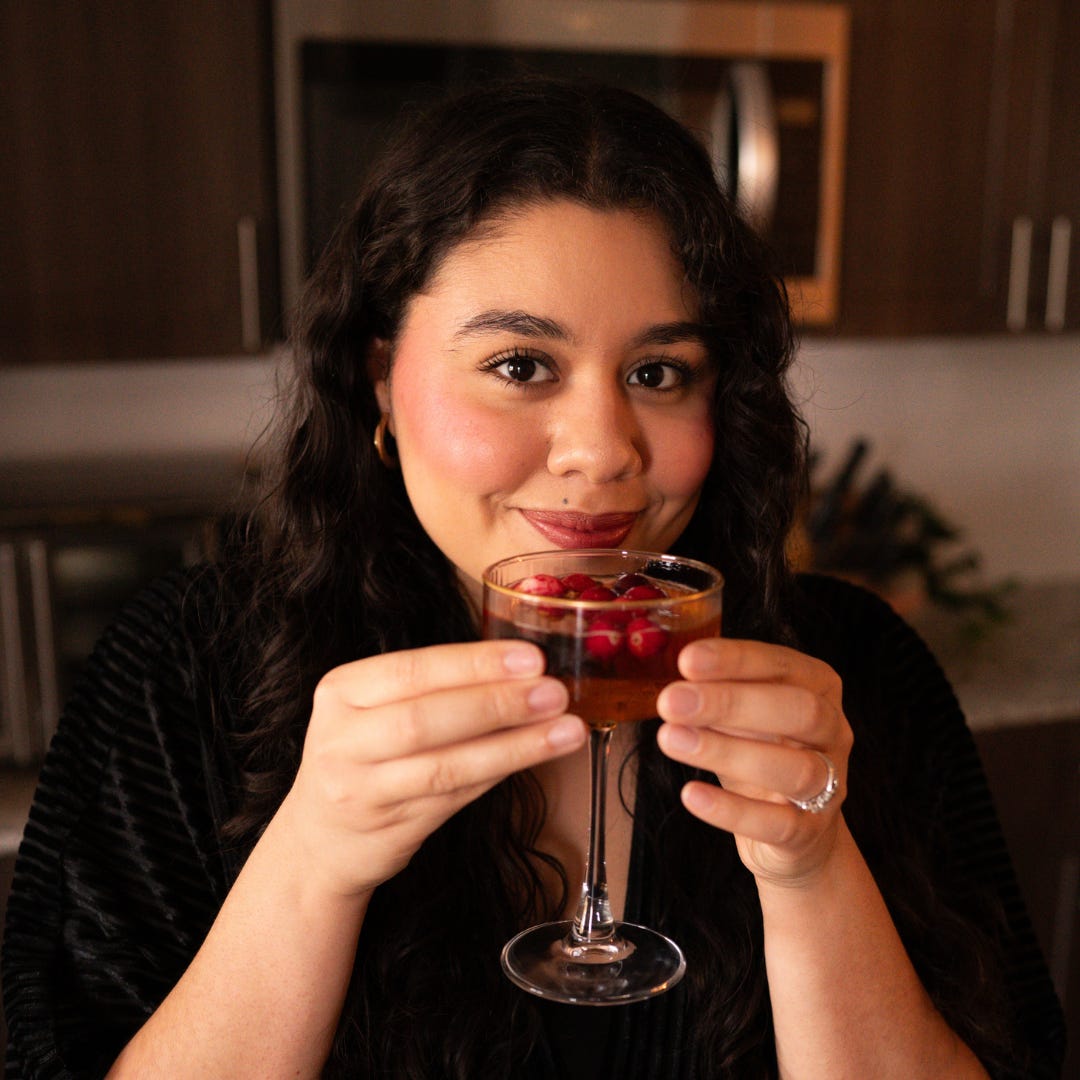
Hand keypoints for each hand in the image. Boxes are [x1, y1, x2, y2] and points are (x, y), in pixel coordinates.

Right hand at [276, 640, 586, 899]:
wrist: (318, 840)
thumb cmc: (364, 757)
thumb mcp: (374, 710)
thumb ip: (436, 688)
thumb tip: (522, 669)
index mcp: (342, 691)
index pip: (414, 669)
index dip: (475, 664)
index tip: (530, 659)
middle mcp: (341, 739)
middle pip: (427, 717)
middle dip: (498, 703)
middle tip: (554, 693)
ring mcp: (360, 789)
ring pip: (446, 765)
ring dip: (513, 745)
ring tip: (564, 730)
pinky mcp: (387, 827)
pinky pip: (455, 796)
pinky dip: (499, 773)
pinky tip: (534, 756)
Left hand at [655, 638, 852, 886]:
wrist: (791, 831)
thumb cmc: (761, 751)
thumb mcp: (741, 716)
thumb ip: (717, 694)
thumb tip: (678, 686)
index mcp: (818, 687)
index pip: (782, 665)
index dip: (736, 661)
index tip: (687, 660)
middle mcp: (834, 731)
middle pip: (799, 711)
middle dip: (731, 703)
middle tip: (670, 702)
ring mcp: (830, 784)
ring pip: (794, 768)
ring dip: (727, 753)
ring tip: (671, 740)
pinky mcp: (811, 832)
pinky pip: (778, 823)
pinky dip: (732, 810)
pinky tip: (691, 795)